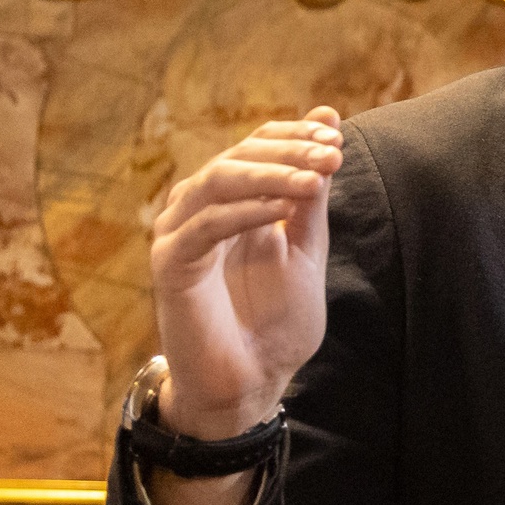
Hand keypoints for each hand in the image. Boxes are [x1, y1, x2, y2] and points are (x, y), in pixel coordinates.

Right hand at [150, 108, 342, 442]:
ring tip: (316, 179)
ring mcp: (180, 234)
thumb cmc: (276, 320)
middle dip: (290, 150)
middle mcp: (200, 209)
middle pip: (238, 155)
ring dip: (271, 173)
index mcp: (233, 201)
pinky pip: (206, 225)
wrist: (252, 380)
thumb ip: (311, 196)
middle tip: (332, 154)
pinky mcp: (170, 264)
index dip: (293, 133)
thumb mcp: (305, 249)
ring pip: (219, 181)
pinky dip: (246, 212)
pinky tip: (283, 210)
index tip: (334, 133)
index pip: (256, 145)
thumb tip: (329, 123)